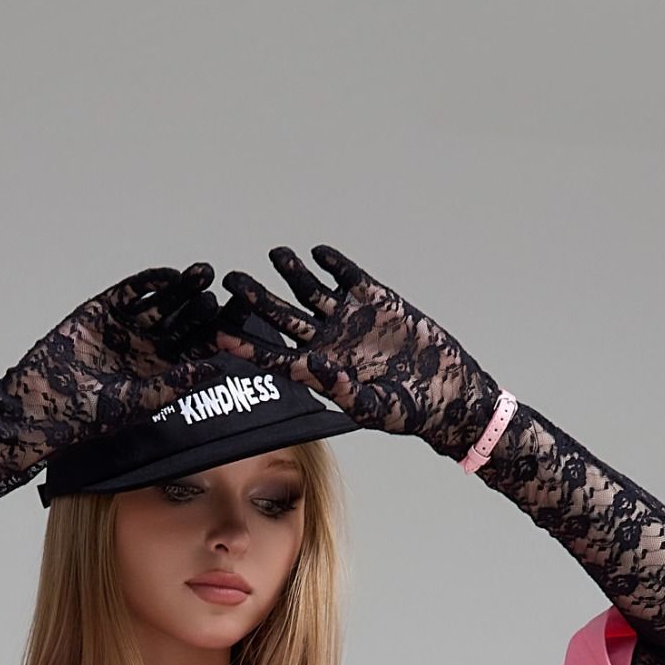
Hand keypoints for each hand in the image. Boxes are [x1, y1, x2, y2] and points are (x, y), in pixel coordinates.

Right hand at [0, 262, 229, 476]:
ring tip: (203, 274)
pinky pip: (132, 293)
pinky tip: (169, 276)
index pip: (197, 350)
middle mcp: (150, 348)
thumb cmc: (90, 415)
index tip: (239, 326)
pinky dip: (149, 283)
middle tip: (225, 294)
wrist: (42, 402)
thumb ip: (175, 384)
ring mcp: (128, 327)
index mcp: (163, 372)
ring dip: (182, 289)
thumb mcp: (139, 401)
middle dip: (202, 309)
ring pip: (162, 304)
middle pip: (184, 323)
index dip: (216, 338)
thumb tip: (216, 369)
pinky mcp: (105, 310)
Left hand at [213, 245, 502, 463]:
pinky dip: (335, 264)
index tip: (217, 332)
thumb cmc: (407, 411)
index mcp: (318, 371)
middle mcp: (327, 342)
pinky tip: (318, 252)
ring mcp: (349, 319)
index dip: (244, 344)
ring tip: (275, 254)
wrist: (447, 392)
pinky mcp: (376, 301)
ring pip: (311, 291)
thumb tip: (313, 362)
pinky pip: (349, 278)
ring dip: (292, 272)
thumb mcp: (372, 408)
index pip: (271, 356)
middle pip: (281, 317)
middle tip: (231, 280)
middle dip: (256, 299)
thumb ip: (340, 388)